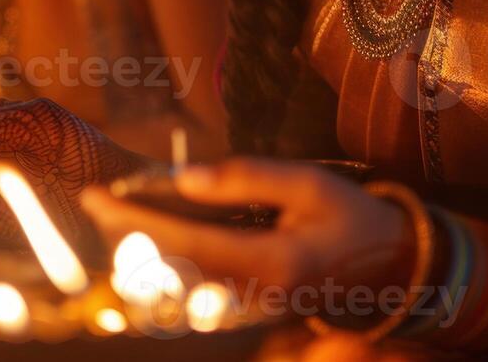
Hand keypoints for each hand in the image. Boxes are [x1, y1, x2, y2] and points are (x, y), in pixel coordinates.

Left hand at [81, 160, 411, 307]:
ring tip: (114, 213)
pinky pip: (197, 287)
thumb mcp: (306, 183)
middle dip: (129, 235)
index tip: (99, 198)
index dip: (137, 221)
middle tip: (95, 203)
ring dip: (142, 249)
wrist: (391, 265)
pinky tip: (148, 237)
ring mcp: (254, 309)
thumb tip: (181, 178)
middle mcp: (257, 295)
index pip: (186, 243)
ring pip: (179, 282)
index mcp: (272, 263)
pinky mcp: (251, 309)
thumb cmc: (350, 215)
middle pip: (171, 269)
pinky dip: (166, 260)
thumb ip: (244, 178)